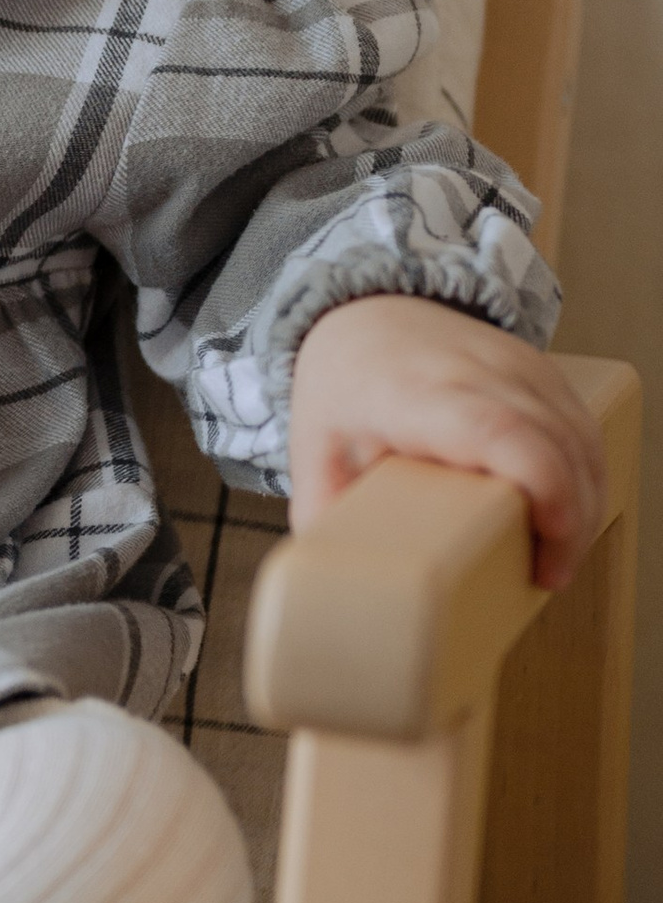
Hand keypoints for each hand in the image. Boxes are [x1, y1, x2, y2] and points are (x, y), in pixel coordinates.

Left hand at [287, 293, 606, 588]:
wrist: (363, 318)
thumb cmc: (342, 390)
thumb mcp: (314, 454)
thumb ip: (324, 519)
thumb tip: (336, 584)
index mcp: (416, 394)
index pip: (502, 431)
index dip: (544, 486)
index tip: (549, 544)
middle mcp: (476, 369)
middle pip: (556, 441)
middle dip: (573, 516)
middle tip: (550, 574)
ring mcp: (516, 363)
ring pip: (580, 433)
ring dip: (587, 499)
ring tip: (559, 556)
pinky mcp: (540, 369)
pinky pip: (581, 424)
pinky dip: (587, 473)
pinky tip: (570, 515)